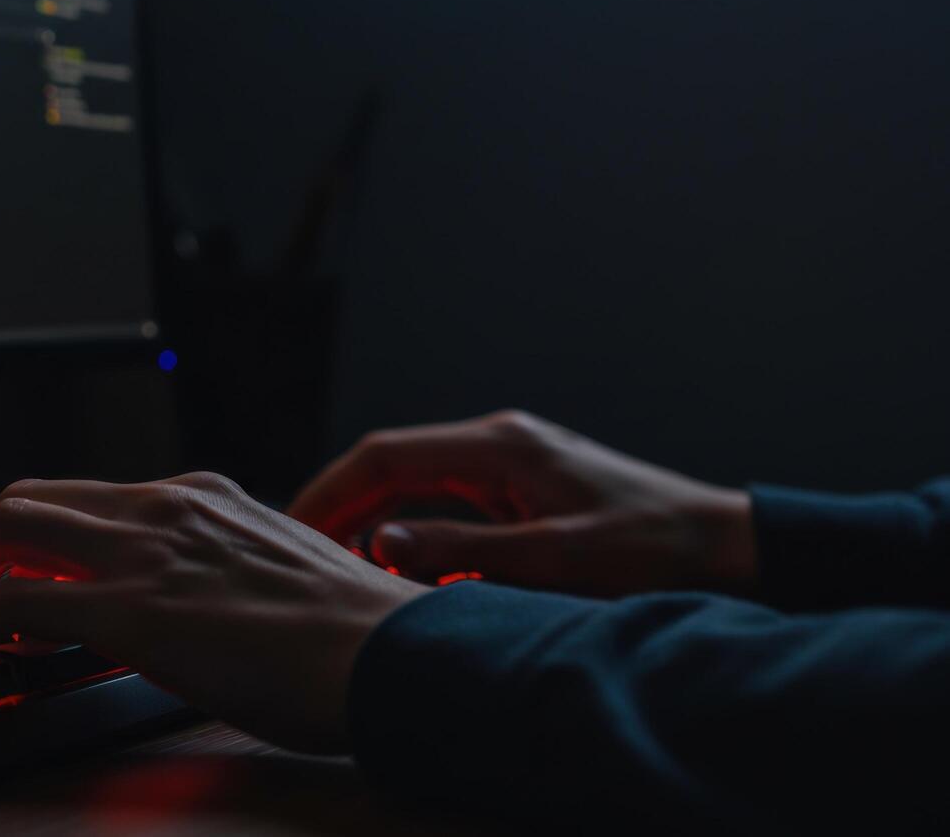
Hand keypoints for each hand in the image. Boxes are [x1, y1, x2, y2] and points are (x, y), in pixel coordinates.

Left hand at [0, 473, 426, 752]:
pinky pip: (11, 597)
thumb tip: (203, 606)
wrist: (390, 655)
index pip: (90, 497)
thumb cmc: (355, 635)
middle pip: (33, 498)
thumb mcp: (280, 575)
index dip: (34, 528)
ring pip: (8, 529)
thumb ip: (227, 573)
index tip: (11, 558)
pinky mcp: (127, 610)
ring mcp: (142, 553)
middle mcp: (164, 507)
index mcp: (202, 498)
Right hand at [289, 410, 756, 596]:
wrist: (728, 548)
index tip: (290, 529)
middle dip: (339, 508)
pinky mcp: (521, 492)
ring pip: (414, 489)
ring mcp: (509, 466)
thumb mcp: (557, 558)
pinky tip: (398, 573)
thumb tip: (380, 543)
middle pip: (390, 467)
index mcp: (500, 446)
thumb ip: (463, 551)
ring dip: (373, 524)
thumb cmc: (656, 550)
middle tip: (297, 556)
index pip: (384, 455)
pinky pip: (446, 508)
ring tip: (335, 569)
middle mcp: (497, 444)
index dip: (329, 491)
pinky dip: (414, 537)